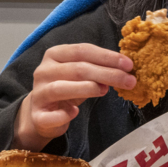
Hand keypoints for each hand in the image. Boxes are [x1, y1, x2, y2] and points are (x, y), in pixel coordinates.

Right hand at [13, 44, 135, 150]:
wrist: (43, 112)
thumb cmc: (67, 87)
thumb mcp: (81, 73)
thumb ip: (98, 68)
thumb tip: (125, 68)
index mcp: (55, 54)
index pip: (83, 50)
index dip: (107, 57)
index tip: (129, 65)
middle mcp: (44, 71)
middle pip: (77, 69)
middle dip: (106, 74)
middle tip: (129, 81)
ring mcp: (38, 93)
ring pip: (60, 88)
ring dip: (86, 88)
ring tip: (106, 91)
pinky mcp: (38, 115)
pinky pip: (50, 115)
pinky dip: (63, 114)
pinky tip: (75, 113)